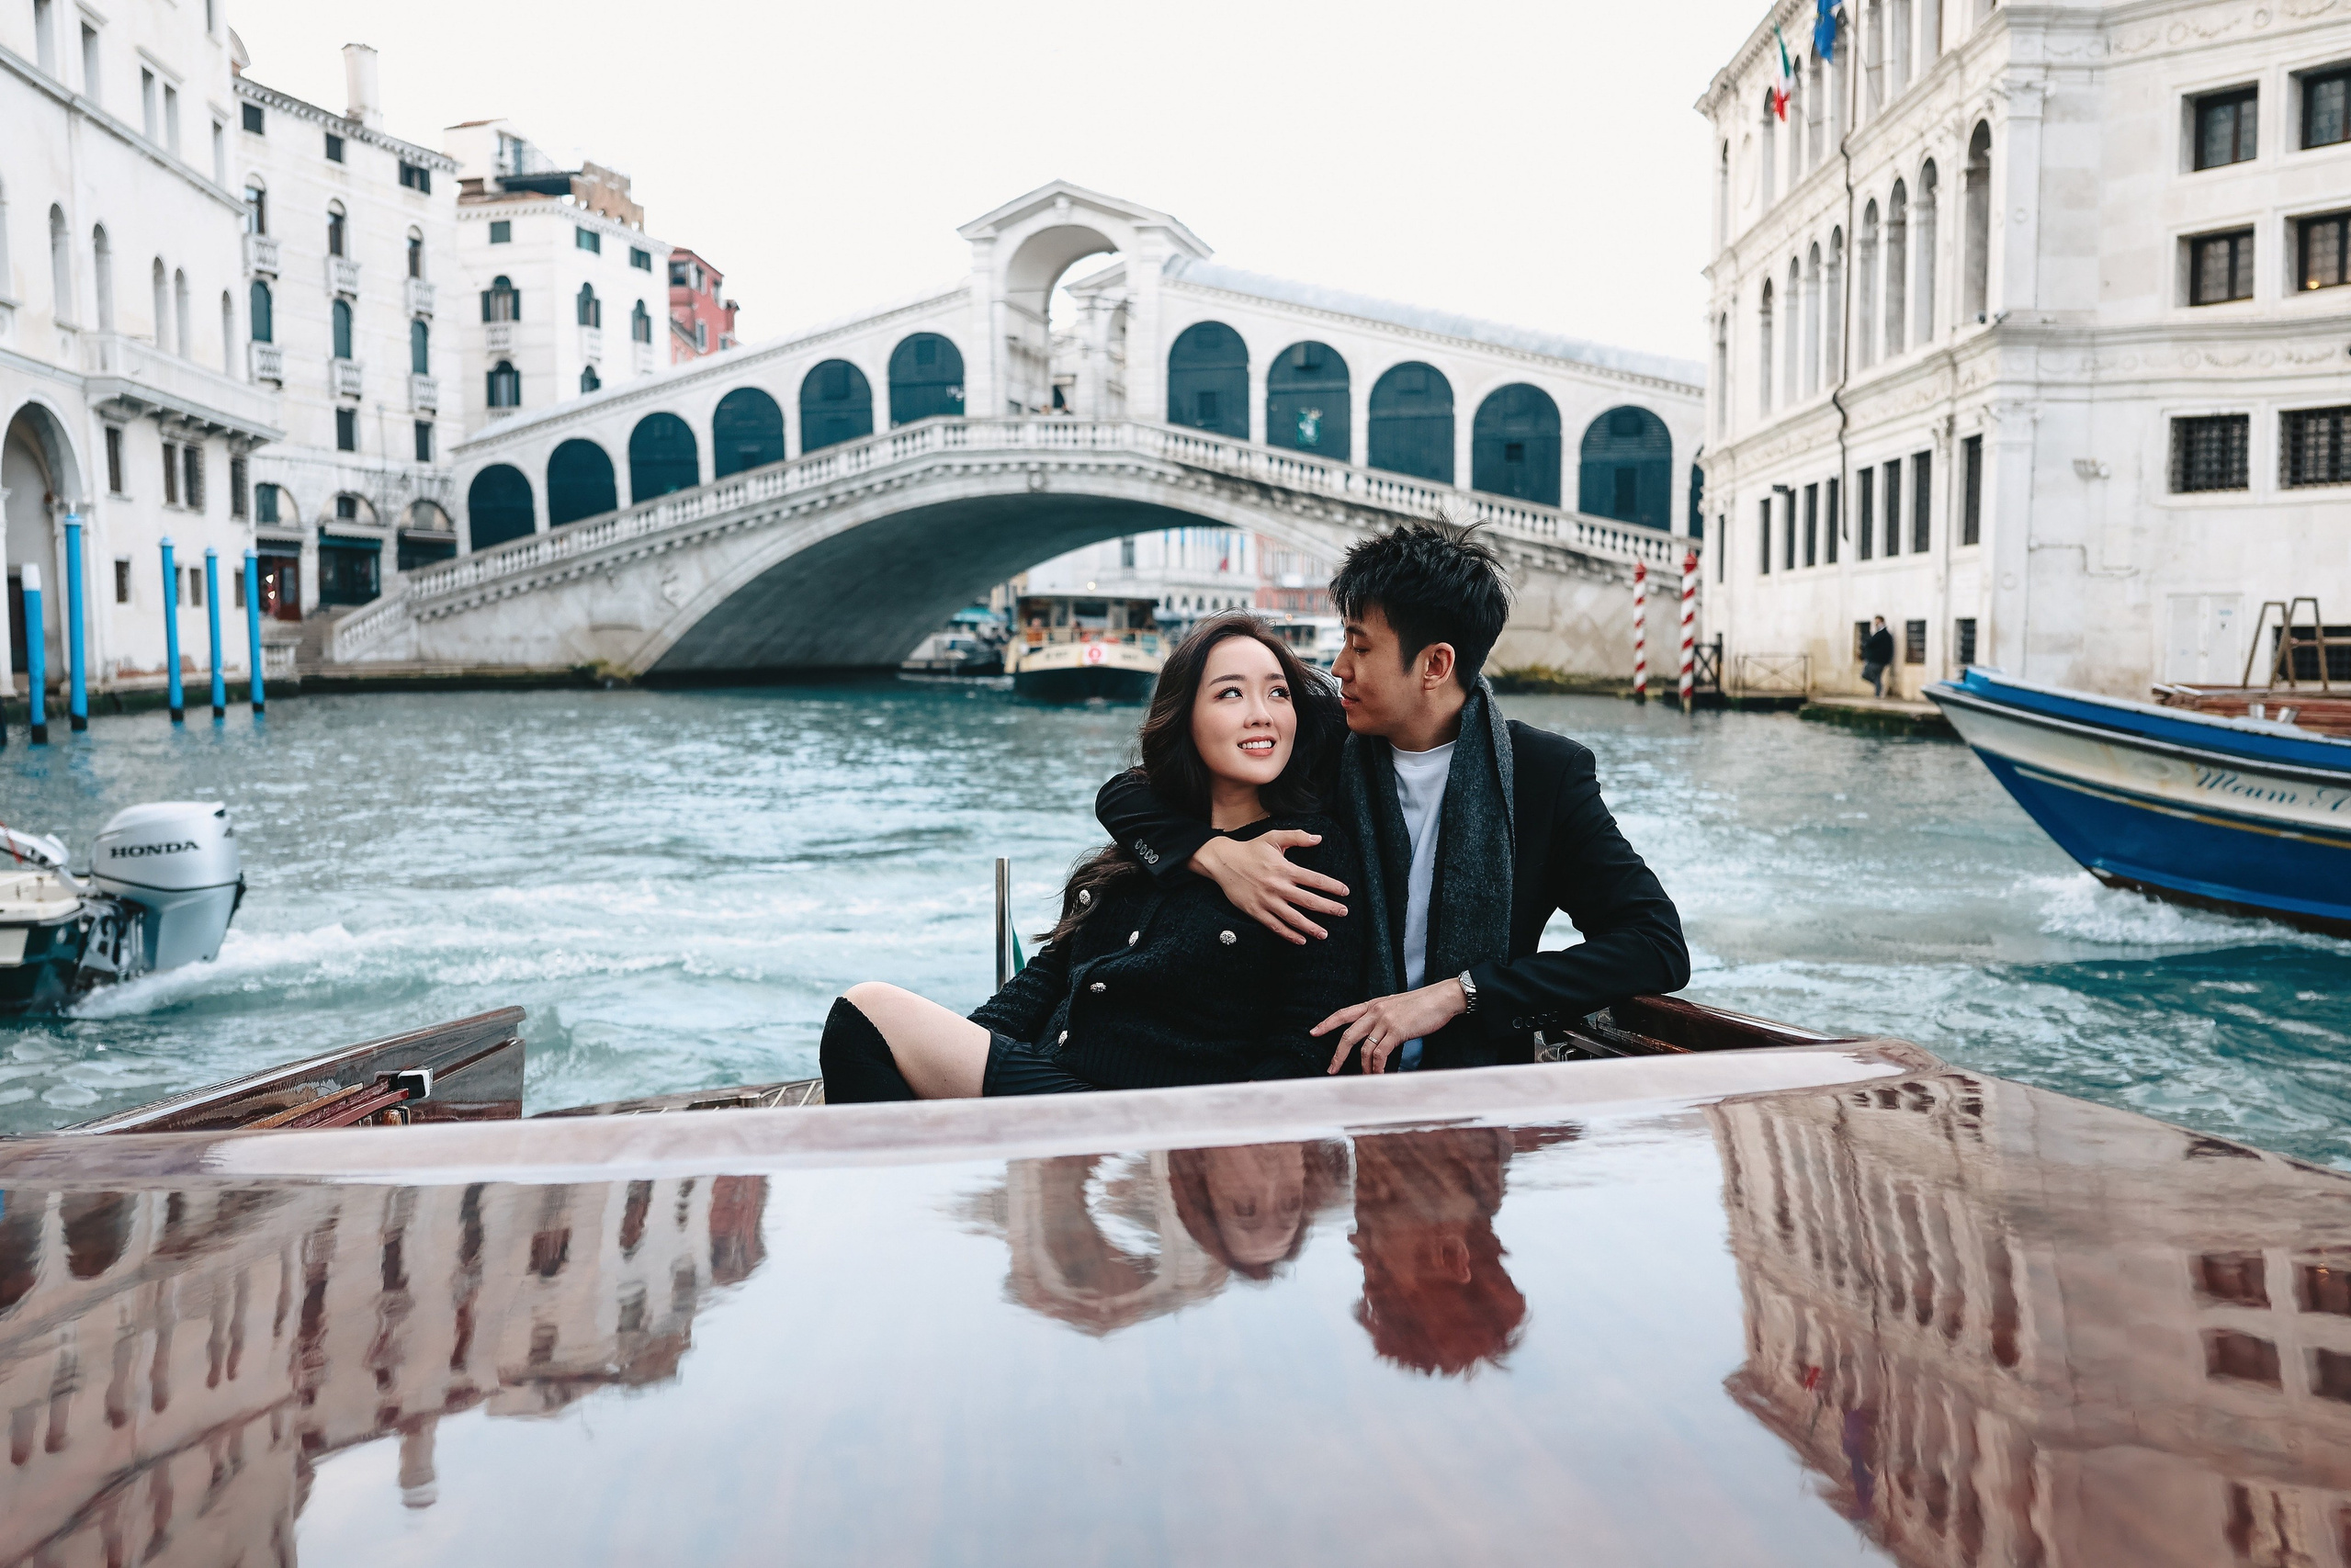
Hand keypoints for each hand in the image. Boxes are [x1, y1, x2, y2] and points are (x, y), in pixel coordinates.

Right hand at [1189, 833, 1348, 944]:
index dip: (1332, 887)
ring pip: (1293, 918)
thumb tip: (1319, 838)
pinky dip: (1289, 934)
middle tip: (1343, 913)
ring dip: (1311, 927)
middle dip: (1329, 908)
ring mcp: (1266, 900)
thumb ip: (1297, 837)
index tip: (1345, 892)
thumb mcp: (1273, 838)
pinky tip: (1301, 940)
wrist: (1223, 861)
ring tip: (1324, 934)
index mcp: (1285, 869)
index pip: (1315, 879)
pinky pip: (1275, 926)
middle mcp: (1278, 886)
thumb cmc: (1251, 849)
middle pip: (1309, 901)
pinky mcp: (1255, 911)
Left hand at [1314, 979, 1468, 1074]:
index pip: (1343, 1013)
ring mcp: (1386, 1020)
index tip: (1313, 1032)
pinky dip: (1377, 1067)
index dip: (1327, 1023)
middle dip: (1338, 1054)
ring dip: (1362, 1067)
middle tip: (1331, 1069)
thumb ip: (1383, 1018)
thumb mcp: (1396, 1006)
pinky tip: (1379, 1074)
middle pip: (1348, 1034)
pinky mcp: (1397, 1030)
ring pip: (1364, 1047)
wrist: (1442, 998)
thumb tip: (1376, 1035)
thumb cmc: (1423, 1004)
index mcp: (1373, 1004)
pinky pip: (1380, 1053)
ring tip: (1364, 1078)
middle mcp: (1375, 1010)